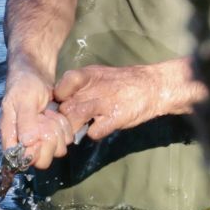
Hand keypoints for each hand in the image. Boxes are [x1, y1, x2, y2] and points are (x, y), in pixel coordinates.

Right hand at [0, 65, 75, 170]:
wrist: (36, 71)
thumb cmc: (24, 83)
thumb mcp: (24, 99)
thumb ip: (25, 121)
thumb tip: (27, 143)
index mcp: (11, 136)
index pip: (20, 160)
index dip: (32, 152)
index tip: (37, 134)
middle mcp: (25, 141)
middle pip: (41, 161)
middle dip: (49, 141)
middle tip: (46, 121)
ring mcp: (40, 138)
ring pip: (56, 151)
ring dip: (58, 131)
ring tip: (51, 113)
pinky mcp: (53, 134)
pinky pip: (65, 140)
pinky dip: (65, 127)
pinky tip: (58, 114)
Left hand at [53, 62, 180, 142]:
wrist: (152, 86)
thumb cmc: (121, 83)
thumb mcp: (98, 76)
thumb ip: (79, 87)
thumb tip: (57, 100)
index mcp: (88, 75)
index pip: (61, 87)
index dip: (58, 98)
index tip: (60, 105)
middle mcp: (93, 88)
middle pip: (65, 107)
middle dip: (63, 118)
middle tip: (66, 123)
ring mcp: (105, 103)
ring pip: (75, 118)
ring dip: (73, 127)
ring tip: (78, 129)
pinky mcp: (115, 118)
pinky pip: (94, 132)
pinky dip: (93, 133)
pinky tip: (98, 129)